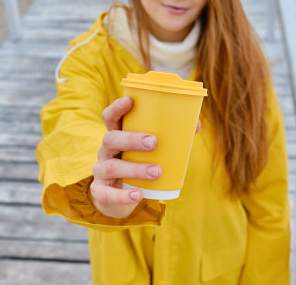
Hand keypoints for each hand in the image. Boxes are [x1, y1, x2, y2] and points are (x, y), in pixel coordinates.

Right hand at [90, 96, 161, 218]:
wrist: (118, 196)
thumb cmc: (137, 163)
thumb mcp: (147, 150)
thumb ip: (168, 137)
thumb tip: (195, 124)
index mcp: (117, 135)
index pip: (110, 117)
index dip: (117, 108)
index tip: (130, 100)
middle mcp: (106, 150)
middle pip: (111, 139)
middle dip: (131, 139)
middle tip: (154, 142)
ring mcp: (101, 171)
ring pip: (113, 167)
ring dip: (135, 168)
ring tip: (157, 171)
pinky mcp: (100, 191)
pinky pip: (107, 194)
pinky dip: (123, 195)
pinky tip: (138, 195)